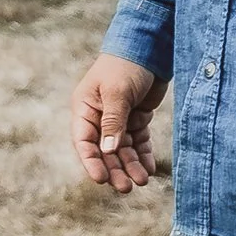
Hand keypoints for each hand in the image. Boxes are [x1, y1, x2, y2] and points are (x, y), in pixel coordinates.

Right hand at [71, 55, 167, 193]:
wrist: (151, 46)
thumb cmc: (126, 65)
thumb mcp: (117, 92)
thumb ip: (113, 121)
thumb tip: (108, 151)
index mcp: (85, 108)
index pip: (84, 141)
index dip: (91, 161)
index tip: (101, 179)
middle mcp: (99, 116)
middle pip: (105, 150)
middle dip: (115, 169)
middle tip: (126, 188)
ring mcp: (118, 118)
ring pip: (122, 149)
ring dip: (131, 165)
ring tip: (142, 181)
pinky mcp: (136, 118)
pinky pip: (138, 142)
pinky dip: (143, 155)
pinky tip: (149, 168)